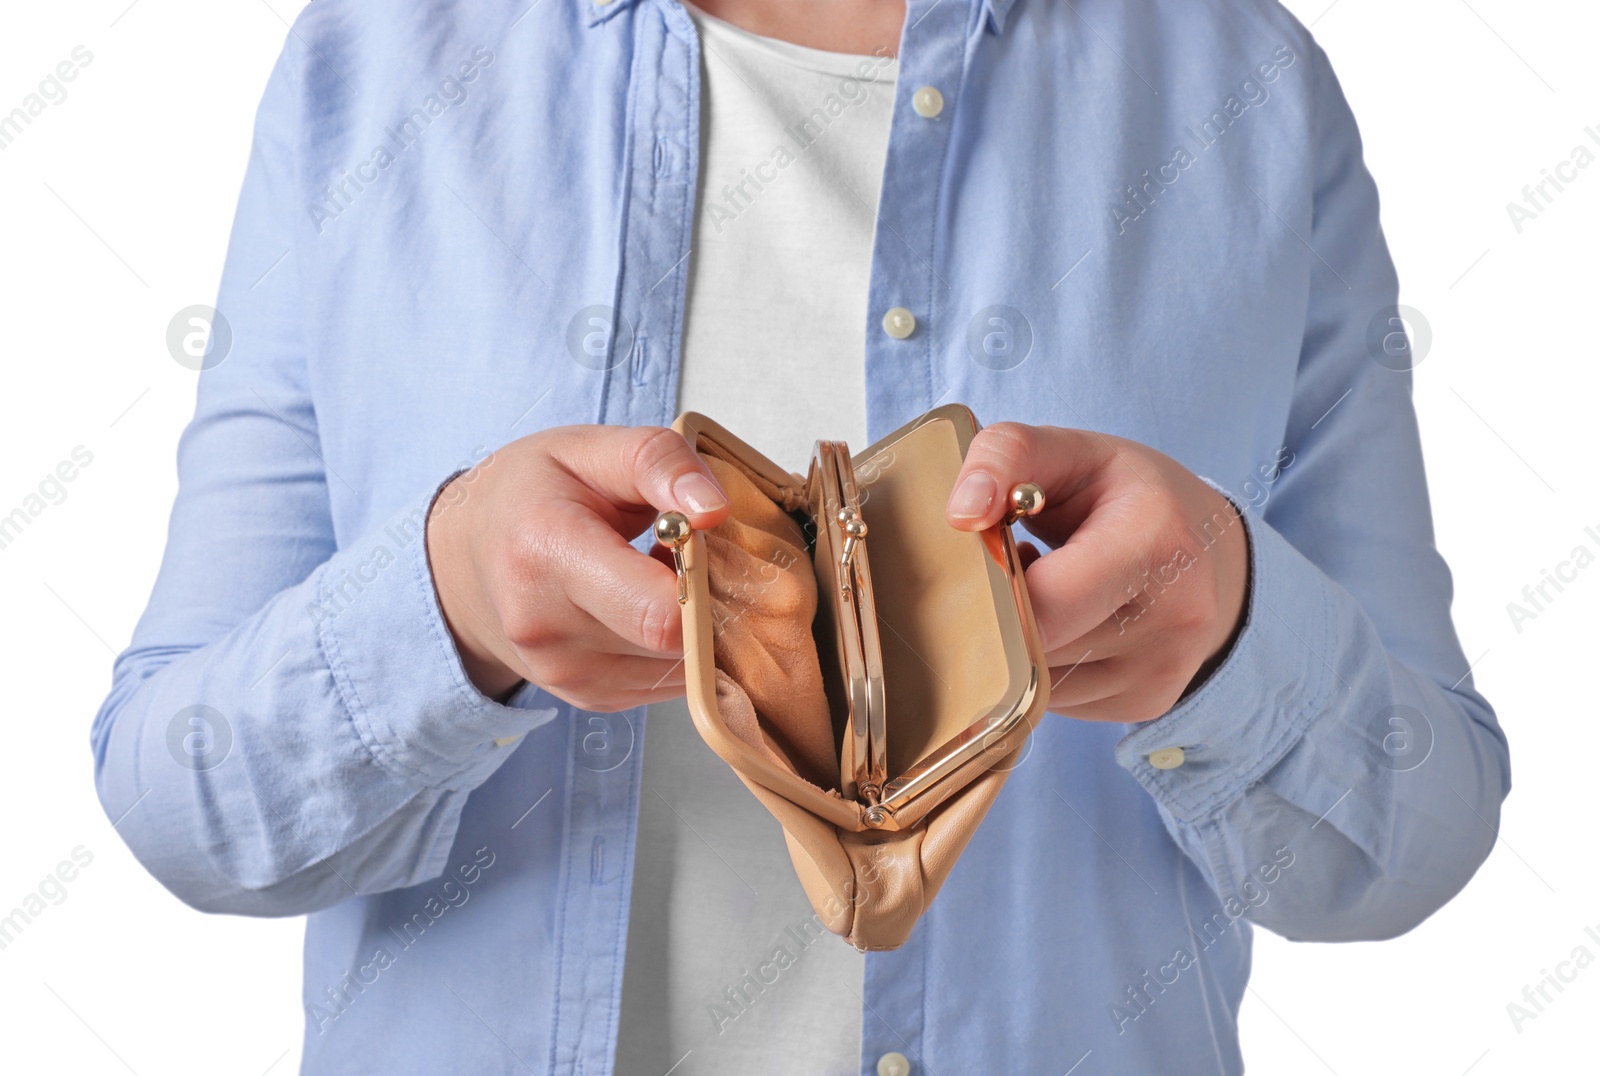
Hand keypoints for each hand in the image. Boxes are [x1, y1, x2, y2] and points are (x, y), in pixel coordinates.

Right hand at [425, 426, 730, 708]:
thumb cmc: (532, 494)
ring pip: (681, 667)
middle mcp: (548, 631)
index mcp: (547, 554)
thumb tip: (715, 508)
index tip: (703, 542)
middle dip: (704, 598)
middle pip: (678, 642)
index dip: (705, 581)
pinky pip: (666, 682)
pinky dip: (673, 646)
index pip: (659, 611)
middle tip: (682, 552)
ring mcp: (566, 676)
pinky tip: (645, 605)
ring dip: (691, 624)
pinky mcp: (589, 699)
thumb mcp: (590, 448)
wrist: (466, 558)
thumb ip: (659, 463)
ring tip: (655, 575)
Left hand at [946, 423, 1249, 721]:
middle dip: (1001, 613)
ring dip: (1020, 644)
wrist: (1208, 547)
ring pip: (1041, 684)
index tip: (986, 554)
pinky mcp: (1149, 703)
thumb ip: (1006, 455)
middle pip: (1037, 647)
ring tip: (1041, 590)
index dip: (995, 584)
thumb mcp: (1071, 450)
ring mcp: (1164, 669)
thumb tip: (962, 513)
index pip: (1042, 601)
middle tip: (1007, 569)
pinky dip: (1045, 667)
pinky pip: (1060, 701)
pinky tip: (1061, 623)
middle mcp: (1174, 617)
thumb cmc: (1125, 494)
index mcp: (1156, 543)